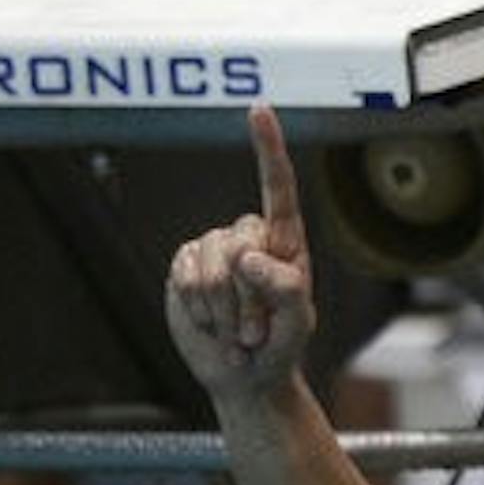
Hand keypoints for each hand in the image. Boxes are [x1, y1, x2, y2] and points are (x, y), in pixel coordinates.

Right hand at [165, 104, 316, 399]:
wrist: (245, 374)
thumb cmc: (282, 345)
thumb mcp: (298, 322)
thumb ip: (286, 288)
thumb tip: (248, 257)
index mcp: (284, 242)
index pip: (277, 188)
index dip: (267, 148)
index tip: (258, 109)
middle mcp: (247, 238)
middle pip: (236, 245)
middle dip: (246, 298)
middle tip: (256, 331)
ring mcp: (213, 250)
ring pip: (208, 267)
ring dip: (223, 310)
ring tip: (237, 331)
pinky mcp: (184, 266)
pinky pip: (184, 279)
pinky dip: (200, 310)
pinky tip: (213, 323)